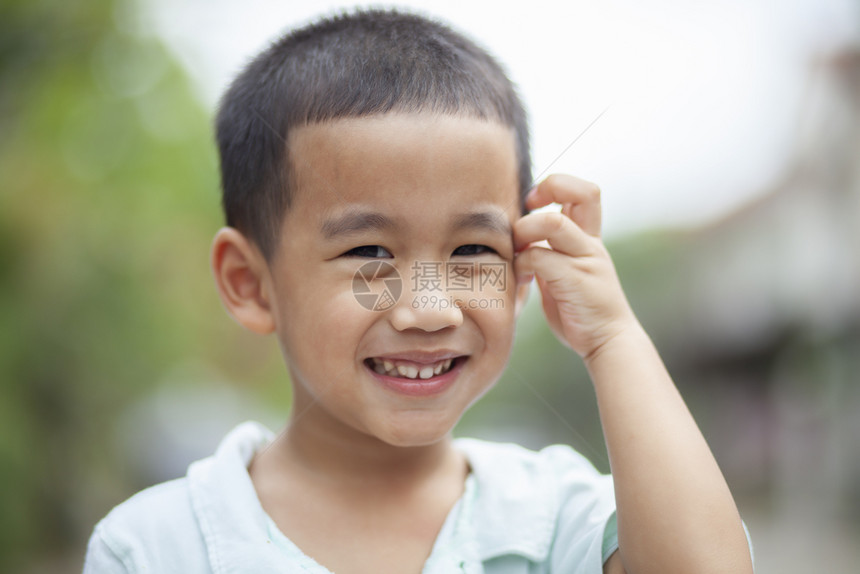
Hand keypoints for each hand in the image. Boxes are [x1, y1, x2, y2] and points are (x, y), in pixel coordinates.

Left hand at [514, 174, 637, 358]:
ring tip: (517, 251)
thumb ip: (549, 256)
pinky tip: (521, 278)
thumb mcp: (564, 275)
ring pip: (553, 223)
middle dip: (549, 189)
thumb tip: (519, 243)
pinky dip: (521, 263)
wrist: (608, 342)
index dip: (557, 186)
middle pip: (582, 192)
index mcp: (590, 239)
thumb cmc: (581, 311)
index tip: (533, 203)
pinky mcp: (576, 281)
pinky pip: (540, 257)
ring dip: (525, 231)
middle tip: (528, 211)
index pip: (585, 193)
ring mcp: (586, 261)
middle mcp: (591, 244)